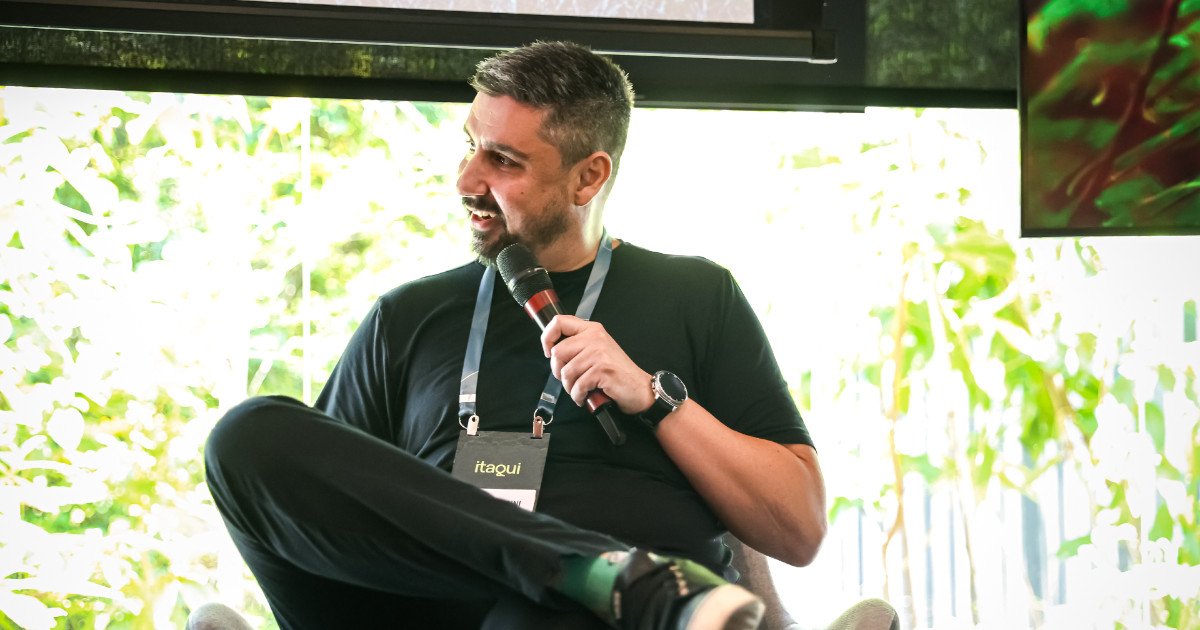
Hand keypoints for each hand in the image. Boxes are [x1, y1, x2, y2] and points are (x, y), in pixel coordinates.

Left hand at [539, 315, 653, 414]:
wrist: (640, 388)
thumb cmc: (618, 373)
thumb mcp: (599, 350)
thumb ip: (579, 345)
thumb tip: (553, 352)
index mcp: (592, 329)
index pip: (559, 322)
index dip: (547, 337)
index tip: (548, 351)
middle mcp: (595, 338)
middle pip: (557, 352)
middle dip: (558, 371)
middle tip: (570, 379)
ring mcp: (599, 353)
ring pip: (566, 372)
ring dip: (570, 387)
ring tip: (580, 390)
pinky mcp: (602, 370)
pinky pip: (577, 385)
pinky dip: (578, 396)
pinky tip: (586, 396)